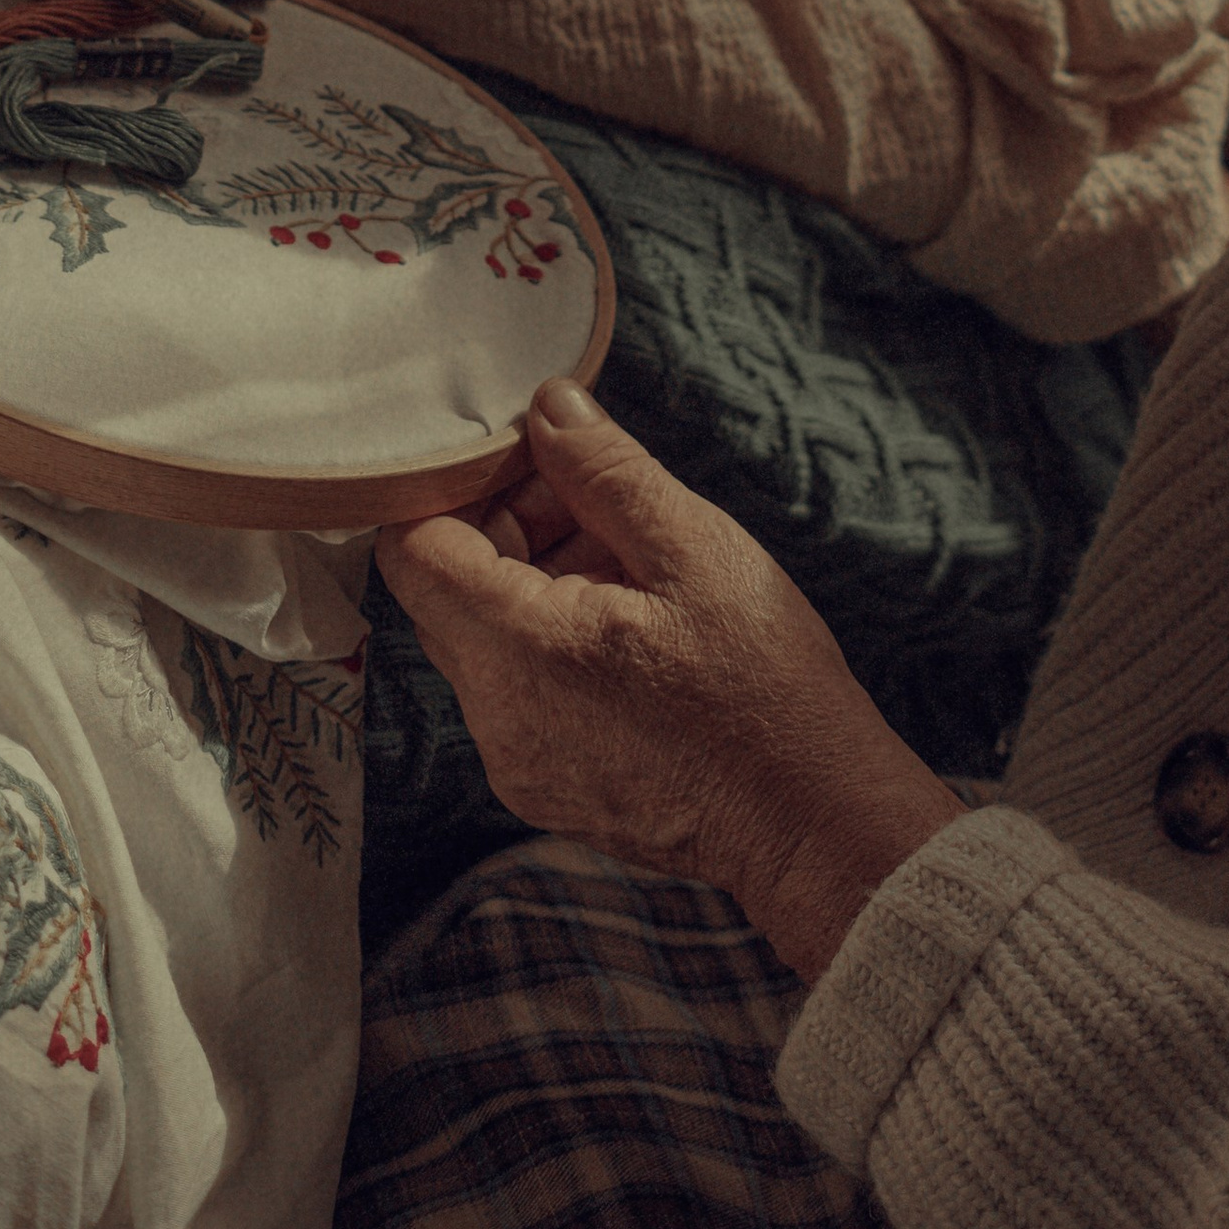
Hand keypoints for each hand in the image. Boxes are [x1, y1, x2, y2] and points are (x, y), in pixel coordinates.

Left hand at [376, 378, 962, 980]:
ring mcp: (517, 762)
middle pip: (448, 592)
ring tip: (630, 563)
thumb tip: (547, 407)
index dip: (453, 487)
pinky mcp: (546, 786)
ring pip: (485, 641)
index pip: (414, 548)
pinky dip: (553, 642)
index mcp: (517, 651)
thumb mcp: (691, 548)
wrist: (814, 821)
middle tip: (593, 499)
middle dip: (507, 525)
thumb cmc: (762, 686)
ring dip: (536, 583)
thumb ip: (604, 470)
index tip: (520, 456)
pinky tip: (633, 626)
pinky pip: (517, 692)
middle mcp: (494, 718)